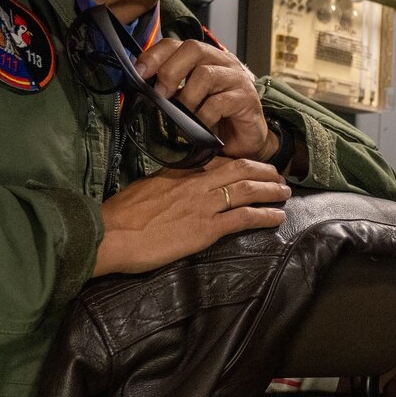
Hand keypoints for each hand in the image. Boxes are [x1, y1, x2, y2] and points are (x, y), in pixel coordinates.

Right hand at [93, 161, 288, 276]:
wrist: (110, 234)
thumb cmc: (119, 217)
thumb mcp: (144, 191)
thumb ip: (165, 187)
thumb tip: (174, 190)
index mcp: (178, 174)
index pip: (216, 162)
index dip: (239, 163)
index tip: (252, 165)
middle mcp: (194, 184)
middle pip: (238, 169)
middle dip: (263, 171)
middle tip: (279, 175)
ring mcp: (202, 205)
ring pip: (246, 190)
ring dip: (270, 190)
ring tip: (285, 193)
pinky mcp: (206, 228)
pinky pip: (243, 218)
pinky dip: (264, 215)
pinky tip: (277, 216)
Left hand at [133, 36, 274, 160]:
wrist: (246, 141)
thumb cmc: (215, 119)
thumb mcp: (188, 101)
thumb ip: (171, 91)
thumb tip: (142, 90)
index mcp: (204, 58)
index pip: (176, 43)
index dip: (154, 55)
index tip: (140, 73)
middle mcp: (222, 62)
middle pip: (193, 49)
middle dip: (170, 71)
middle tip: (161, 95)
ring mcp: (236, 79)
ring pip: (205, 74)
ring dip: (187, 97)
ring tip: (182, 115)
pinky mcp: (247, 99)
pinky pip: (219, 103)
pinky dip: (203, 116)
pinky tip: (200, 127)